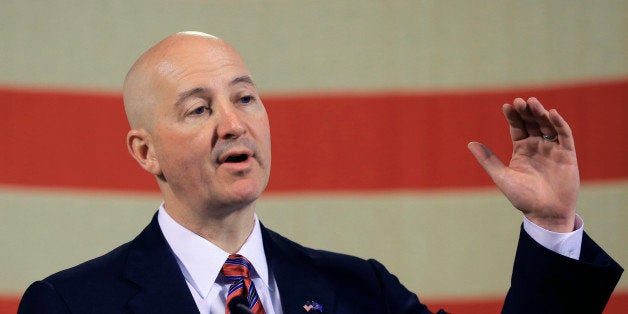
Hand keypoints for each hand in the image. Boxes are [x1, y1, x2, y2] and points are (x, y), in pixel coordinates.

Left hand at [468, 97, 578, 231]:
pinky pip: (564, 135)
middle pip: (532, 123)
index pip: (517, 127)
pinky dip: (559, 124)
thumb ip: (488, 160)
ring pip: (547, 125)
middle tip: (520, 101)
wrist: (545, 214)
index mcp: (521, 149)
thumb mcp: (502, 177)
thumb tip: (470, 143)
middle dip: (526, 111)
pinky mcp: (567, 154)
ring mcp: (552, 149)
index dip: (512, 116)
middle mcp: (537, 146)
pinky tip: (552, 113)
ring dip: (541, 113)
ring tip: (533, 103)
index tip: (506, 106)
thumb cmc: (523, 198)